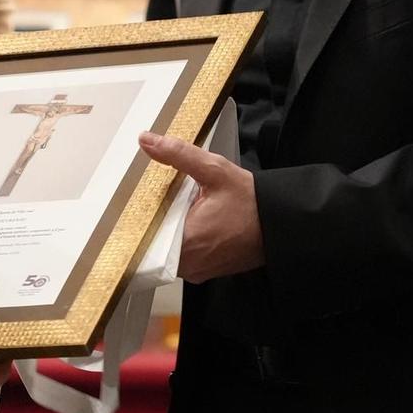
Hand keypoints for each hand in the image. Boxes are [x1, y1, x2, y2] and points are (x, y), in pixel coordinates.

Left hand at [139, 132, 263, 280]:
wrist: (279, 223)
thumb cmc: (251, 202)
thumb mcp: (214, 170)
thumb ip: (178, 154)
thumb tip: (148, 141)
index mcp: (186, 242)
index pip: (142, 237)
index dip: (135, 219)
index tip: (132, 205)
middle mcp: (189, 264)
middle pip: (152, 245)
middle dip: (152, 222)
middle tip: (155, 201)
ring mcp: (198, 271)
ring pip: (166, 253)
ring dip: (166, 232)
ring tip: (172, 210)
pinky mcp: (206, 271)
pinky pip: (182, 258)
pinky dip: (180, 241)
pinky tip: (187, 222)